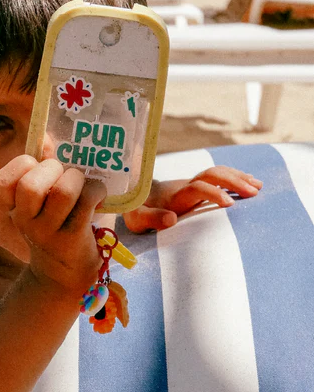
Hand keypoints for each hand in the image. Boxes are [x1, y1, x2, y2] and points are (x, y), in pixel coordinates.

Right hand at [0, 155, 105, 294]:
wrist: (64, 276)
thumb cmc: (58, 227)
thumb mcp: (42, 203)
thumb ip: (43, 172)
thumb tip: (47, 138)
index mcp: (13, 208)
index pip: (1, 182)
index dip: (21, 166)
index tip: (38, 167)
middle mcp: (24, 221)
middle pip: (30, 185)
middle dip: (53, 169)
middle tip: (64, 176)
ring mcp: (47, 233)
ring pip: (62, 192)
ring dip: (78, 180)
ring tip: (83, 186)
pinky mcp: (71, 240)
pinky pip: (85, 204)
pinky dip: (96, 191)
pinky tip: (98, 197)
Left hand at [123, 166, 262, 232]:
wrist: (134, 196)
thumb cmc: (136, 211)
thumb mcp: (137, 219)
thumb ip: (151, 218)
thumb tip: (171, 218)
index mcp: (175, 195)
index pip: (197, 188)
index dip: (213, 193)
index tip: (230, 203)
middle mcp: (185, 186)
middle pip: (211, 175)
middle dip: (233, 181)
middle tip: (254, 192)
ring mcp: (191, 184)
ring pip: (216, 173)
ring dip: (237, 177)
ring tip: (258, 186)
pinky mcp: (196, 186)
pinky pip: (217, 177)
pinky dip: (235, 177)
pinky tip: (250, 182)